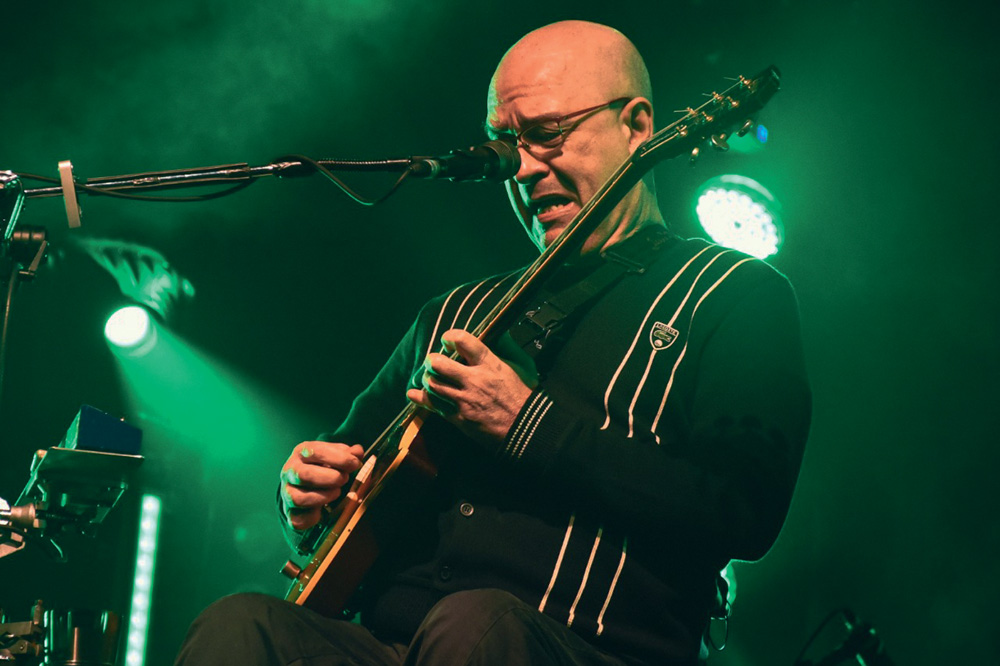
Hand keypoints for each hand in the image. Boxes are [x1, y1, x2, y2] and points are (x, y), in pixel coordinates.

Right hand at [280, 441, 363, 530]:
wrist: (305, 488)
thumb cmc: (323, 468)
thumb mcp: (335, 456)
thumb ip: (348, 454)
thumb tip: (357, 452)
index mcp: (301, 453)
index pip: (315, 451)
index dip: (338, 458)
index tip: (354, 464)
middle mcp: (290, 471)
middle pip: (304, 475)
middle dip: (330, 478)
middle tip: (344, 479)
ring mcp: (287, 492)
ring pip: (299, 499)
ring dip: (324, 497)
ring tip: (337, 492)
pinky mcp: (290, 513)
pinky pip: (299, 519)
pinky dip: (315, 516)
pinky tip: (325, 510)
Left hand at [407, 329, 536, 443]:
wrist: (525, 428)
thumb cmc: (523, 396)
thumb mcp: (520, 366)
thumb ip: (505, 349)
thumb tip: (498, 332)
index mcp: (489, 364)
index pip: (462, 340)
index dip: (450, 337)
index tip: (448, 341)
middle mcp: (474, 379)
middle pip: (438, 363)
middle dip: (432, 360)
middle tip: (434, 361)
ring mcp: (464, 400)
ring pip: (431, 383)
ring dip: (427, 379)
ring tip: (431, 378)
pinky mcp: (458, 417)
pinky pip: (432, 405)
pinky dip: (419, 398)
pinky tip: (414, 394)